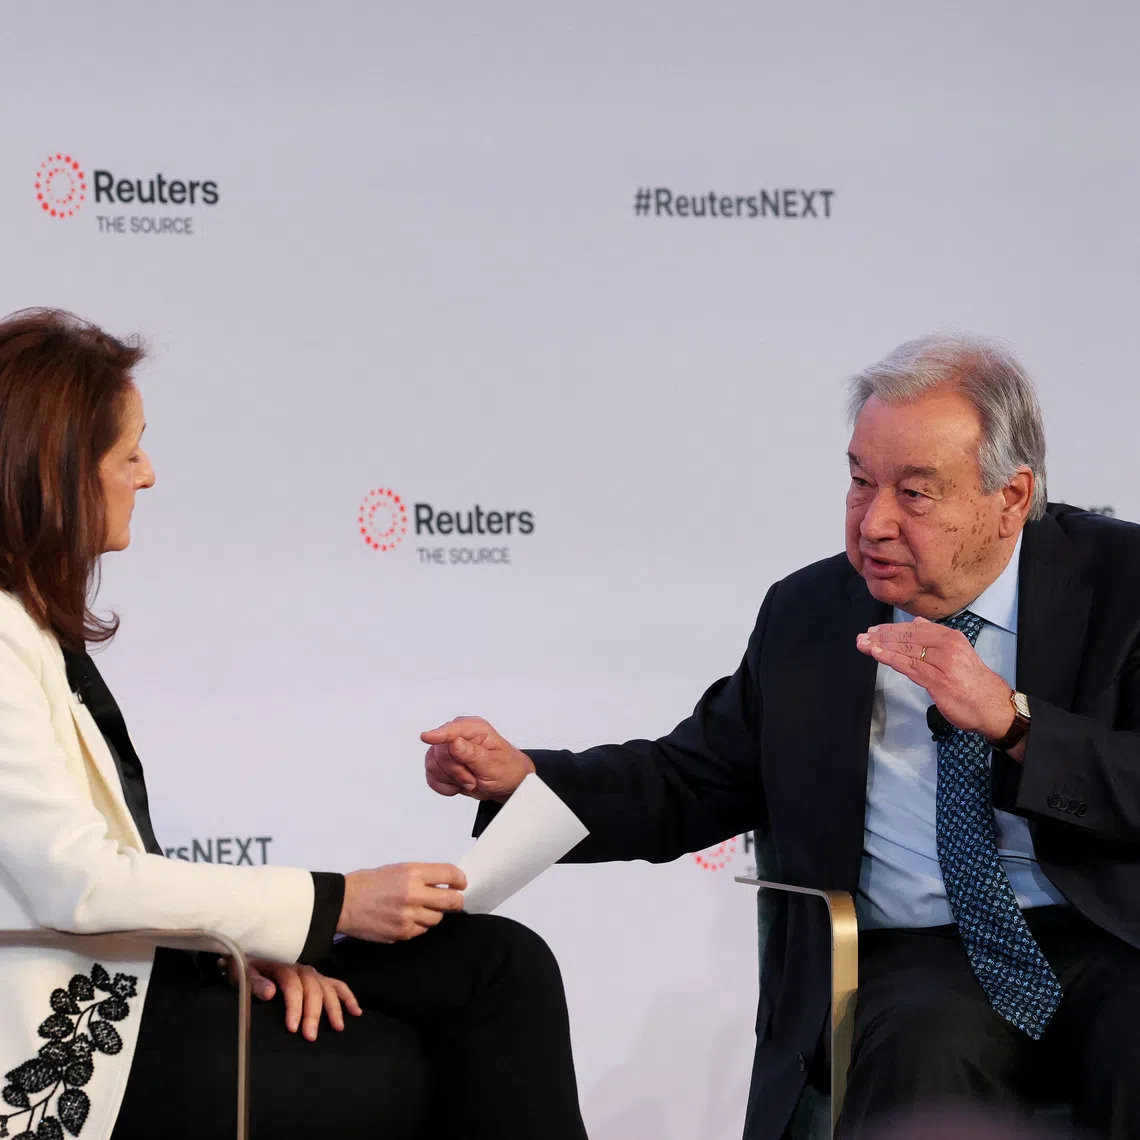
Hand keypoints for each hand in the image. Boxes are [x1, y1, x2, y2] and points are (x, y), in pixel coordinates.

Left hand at [219, 957, 360, 1041]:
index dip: (294, 1007)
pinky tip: (355, 1012)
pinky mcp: (318, 978)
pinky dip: (348, 997)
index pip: (292, 987)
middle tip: (311, 1036)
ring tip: (338, 1027)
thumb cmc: (246, 966)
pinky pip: (337, 985)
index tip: (293, 1028)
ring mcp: (312, 972)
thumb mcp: (243, 972)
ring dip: (334, 1007)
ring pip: (327, 988)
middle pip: (313, 990)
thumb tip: (270, 993)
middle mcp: (301, 968)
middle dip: (314, 1014)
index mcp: (283, 965)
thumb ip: (255, 983)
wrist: (251, 954)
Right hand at [338, 863, 466, 942]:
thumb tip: (442, 882)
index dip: (460, 879)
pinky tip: (409, 918)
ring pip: (437, 918)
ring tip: (422, 908)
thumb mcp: (396, 869)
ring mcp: (408, 917)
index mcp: (412, 873)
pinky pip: (421, 930)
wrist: (342, 904)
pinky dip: (419, 925)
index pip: (449, 874)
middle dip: (456, 900)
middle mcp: (413, 895)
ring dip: (435, 913)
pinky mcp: (402, 933)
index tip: (460, 883)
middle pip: (451, 900)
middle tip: (454, 900)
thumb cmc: (368, 883)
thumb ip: (420, 876)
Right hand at [421, 716, 534, 801]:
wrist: (507, 785)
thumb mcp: (494, 765)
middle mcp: (459, 735)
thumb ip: (473, 754)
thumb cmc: (506, 770)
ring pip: (433, 764)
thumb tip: (454, 742)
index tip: (426, 737)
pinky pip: (431, 776)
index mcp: (475, 728)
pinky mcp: (441, 763)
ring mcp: (448, 748)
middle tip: (474, 777)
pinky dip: (444, 786)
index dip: (438, 735)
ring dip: (452, 779)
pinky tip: (458, 784)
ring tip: (470, 780)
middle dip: (457, 771)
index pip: (452, 730)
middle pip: (440, 752)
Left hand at [856, 617, 1018, 744]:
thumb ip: (936, 638)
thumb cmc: (973, 683)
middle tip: (862, 637)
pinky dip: (891, 659)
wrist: (993, 707)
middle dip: (881, 637)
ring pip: (906, 650)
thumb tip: (917, 623)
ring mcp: (942, 663)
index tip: (874, 630)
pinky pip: (909, 666)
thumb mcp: (957, 653)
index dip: (891, 629)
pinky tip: (876, 655)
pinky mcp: (938, 680)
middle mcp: (947, 646)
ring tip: (863, 645)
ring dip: (881, 647)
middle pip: (907, 637)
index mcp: (951, 637)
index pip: (914, 629)